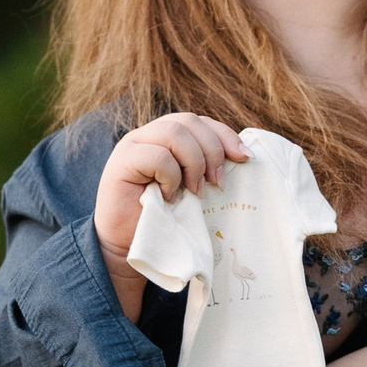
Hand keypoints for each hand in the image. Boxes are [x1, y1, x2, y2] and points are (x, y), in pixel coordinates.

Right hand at [93, 113, 249, 318]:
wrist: (126, 245)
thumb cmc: (161, 219)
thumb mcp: (189, 189)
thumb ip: (205, 168)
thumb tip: (243, 155)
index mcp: (166, 137)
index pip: (199, 121)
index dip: (224, 135)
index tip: (244, 158)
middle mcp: (148, 135)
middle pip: (189, 121)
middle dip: (212, 150)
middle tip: (217, 183)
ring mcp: (133, 144)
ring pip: (175, 132)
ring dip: (193, 163)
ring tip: (194, 191)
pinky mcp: (122, 161)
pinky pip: (157, 155)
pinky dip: (171, 176)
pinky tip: (169, 196)